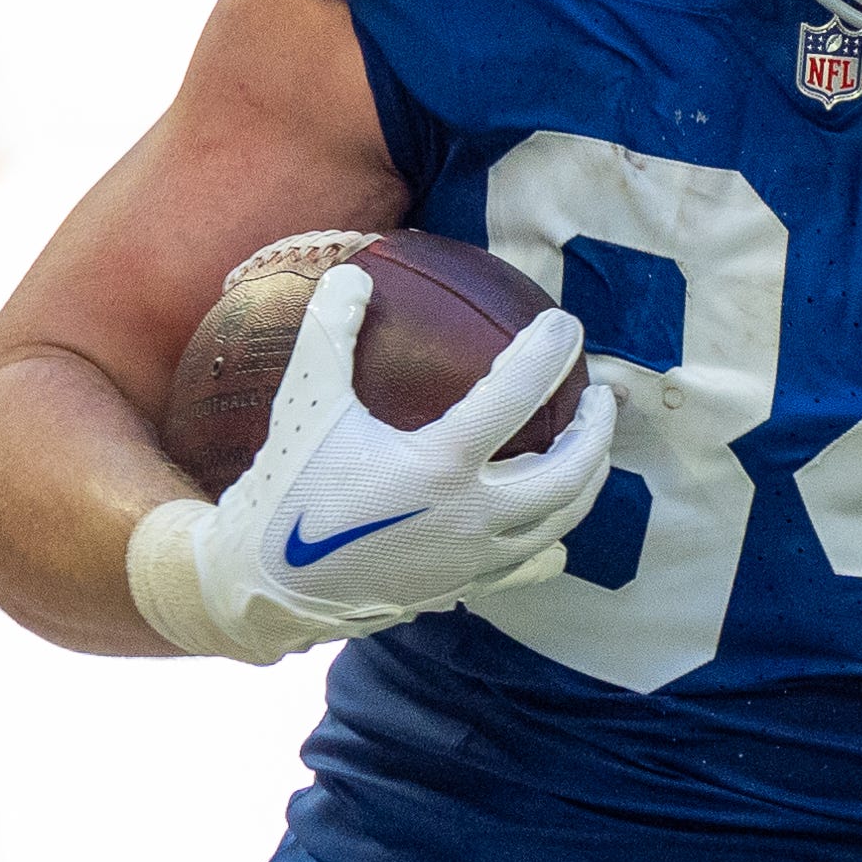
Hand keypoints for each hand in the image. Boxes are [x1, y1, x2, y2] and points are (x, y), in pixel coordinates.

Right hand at [128, 262, 616, 663]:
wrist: (260, 586)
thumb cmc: (285, 489)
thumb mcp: (305, 404)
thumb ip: (329, 334)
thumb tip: (353, 274)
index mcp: (439, 466)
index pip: (517, 394)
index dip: (549, 350)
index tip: (566, 324)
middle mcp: (470, 516)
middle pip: (570, 471)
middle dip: (598, 428)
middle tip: (602, 394)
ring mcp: (472, 559)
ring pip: (561, 521)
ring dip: (588, 480)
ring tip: (591, 446)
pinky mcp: (463, 587)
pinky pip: (529, 564)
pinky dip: (550, 537)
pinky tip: (552, 522)